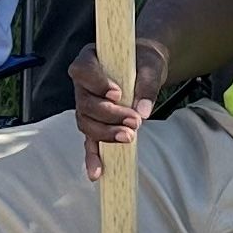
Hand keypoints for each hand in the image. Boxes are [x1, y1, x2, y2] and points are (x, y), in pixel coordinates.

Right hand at [69, 36, 167, 179]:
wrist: (144, 69)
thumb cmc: (143, 62)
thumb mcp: (150, 65)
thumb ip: (146, 84)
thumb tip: (143, 111)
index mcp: (89, 60)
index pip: (83, 71)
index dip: (96, 83)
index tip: (117, 93)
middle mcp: (82, 85)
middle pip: (85, 103)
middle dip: (109, 115)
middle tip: (134, 120)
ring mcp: (86, 106)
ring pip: (86, 123)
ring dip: (106, 133)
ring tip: (129, 137)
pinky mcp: (94, 124)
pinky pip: (89, 141)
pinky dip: (93, 157)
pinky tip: (97, 172)